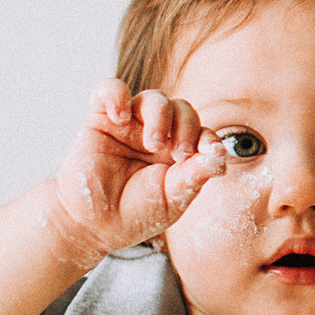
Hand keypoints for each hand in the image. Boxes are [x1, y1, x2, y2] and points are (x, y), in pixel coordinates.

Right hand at [48, 80, 226, 263]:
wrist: (92, 225)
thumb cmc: (135, 213)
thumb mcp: (171, 198)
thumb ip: (196, 176)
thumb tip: (222, 158)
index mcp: (179, 152)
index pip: (201, 132)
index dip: (208, 139)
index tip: (210, 154)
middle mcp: (157, 134)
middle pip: (181, 109)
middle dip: (186, 127)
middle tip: (179, 154)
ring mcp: (129, 125)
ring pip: (152, 98)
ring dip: (159, 116)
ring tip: (152, 143)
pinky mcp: (100, 119)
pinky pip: (109, 89)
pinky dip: (117, 95)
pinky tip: (120, 117)